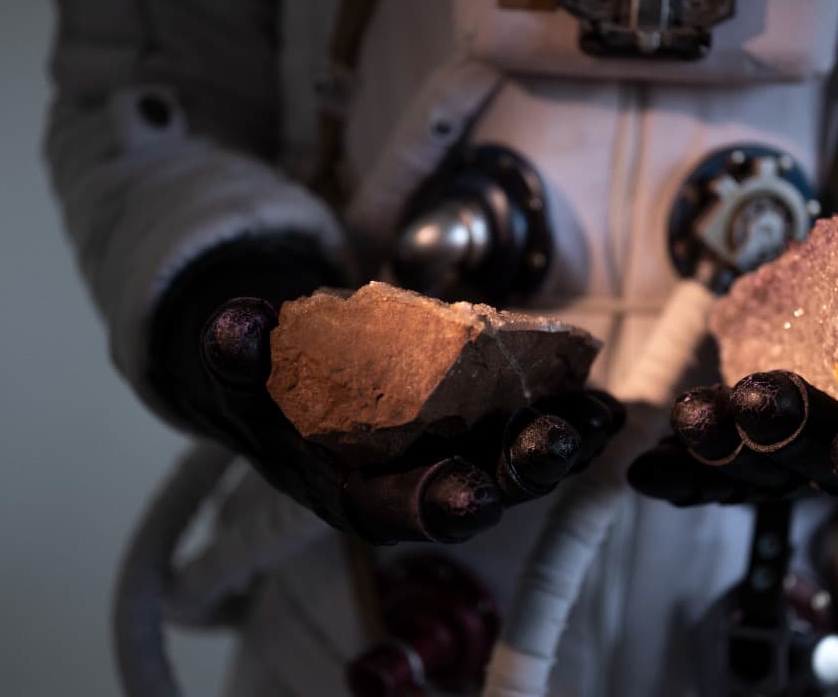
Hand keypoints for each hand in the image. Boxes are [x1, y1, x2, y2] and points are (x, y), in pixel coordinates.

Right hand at [199, 298, 622, 543]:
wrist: (296, 369)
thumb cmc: (269, 383)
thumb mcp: (240, 370)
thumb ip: (236, 354)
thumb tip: (234, 327)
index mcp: (356, 490)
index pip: (396, 509)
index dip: (433, 503)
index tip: (468, 494)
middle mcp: (414, 483)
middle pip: (477, 491)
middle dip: (520, 472)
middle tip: (556, 443)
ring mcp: (456, 456)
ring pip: (518, 464)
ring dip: (563, 445)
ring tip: (599, 416)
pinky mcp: (484, 426)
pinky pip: (533, 427)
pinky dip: (568, 416)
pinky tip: (603, 399)